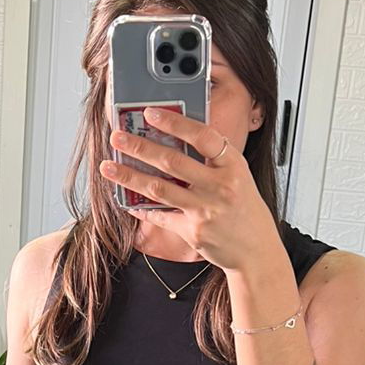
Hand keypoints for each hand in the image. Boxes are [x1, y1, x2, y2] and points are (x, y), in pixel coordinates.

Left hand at [98, 107, 279, 273]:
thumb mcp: (239, 177)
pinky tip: (125, 200)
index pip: (203, 136)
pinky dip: (140, 208)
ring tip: (108, 166)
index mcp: (233, 166)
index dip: (175, 123)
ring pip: (158, 189)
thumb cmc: (246, 211)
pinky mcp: (192, 232)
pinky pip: (160, 216)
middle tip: (118, 137)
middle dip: (139, 147)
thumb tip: (176, 140)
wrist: (256, 251)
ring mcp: (205, 211)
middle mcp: (220, 187)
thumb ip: (214, 160)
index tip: (151, 113)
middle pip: (172, 161)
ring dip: (129, 176)